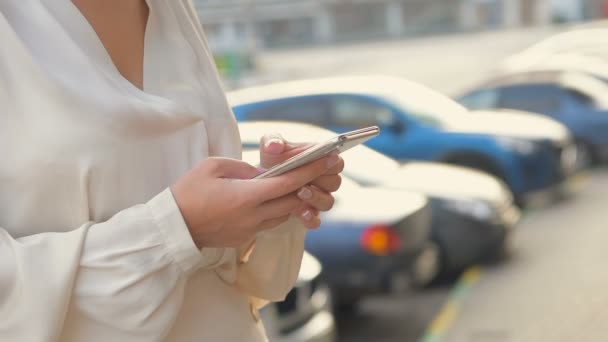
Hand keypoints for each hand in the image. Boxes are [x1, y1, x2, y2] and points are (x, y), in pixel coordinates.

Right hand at [170, 156, 335, 248]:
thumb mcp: (214, 167)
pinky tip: (274, 199)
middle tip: (323, 169)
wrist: (172, 227)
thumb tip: (265, 173)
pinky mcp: (244, 238)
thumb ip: (244, 168)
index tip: (329, 159)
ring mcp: (250, 230)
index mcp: (247, 197)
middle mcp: (253, 216)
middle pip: (293, 201)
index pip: (289, 183)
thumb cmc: (188, 192)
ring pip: (284, 214)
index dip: (311, 170)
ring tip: (298, 183)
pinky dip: (277, 210)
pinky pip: (269, 223)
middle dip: (310, 184)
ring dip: (293, 199)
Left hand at [260, 133, 343, 228]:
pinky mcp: (308, 214)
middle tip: (309, 178)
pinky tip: (300, 213)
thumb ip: (272, 141)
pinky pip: (316, 221)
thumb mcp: (269, 148)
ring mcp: (317, 199)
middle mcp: (323, 181)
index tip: (321, 160)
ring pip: (328, 202)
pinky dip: (310, 218)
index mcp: (321, 162)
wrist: (260, 184)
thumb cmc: (271, 162)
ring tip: (301, 193)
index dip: (332, 162)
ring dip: (316, 198)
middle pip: (335, 183)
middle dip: (323, 181)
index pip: (338, 162)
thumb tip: (275, 146)